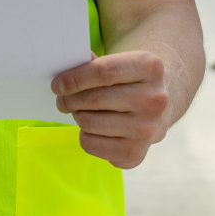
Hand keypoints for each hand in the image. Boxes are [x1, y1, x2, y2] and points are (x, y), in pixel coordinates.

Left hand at [51, 50, 169, 168]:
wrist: (157, 108)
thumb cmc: (128, 80)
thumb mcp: (120, 62)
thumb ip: (92, 63)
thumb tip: (63, 77)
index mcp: (151, 68)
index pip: (104, 72)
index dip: (74, 78)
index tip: (57, 84)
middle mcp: (154, 100)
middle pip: (94, 99)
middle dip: (69, 99)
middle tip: (63, 98)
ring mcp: (147, 129)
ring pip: (89, 122)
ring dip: (77, 116)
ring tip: (81, 111)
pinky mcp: (135, 153)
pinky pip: (90, 144)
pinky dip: (84, 135)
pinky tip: (94, 127)